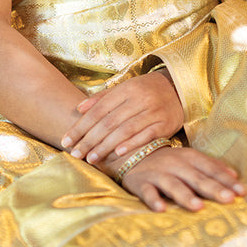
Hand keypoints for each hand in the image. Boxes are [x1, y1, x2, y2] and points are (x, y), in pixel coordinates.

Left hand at [60, 71, 183, 163]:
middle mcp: (139, 99)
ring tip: (91, 159)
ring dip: (106, 146)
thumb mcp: (125, 89)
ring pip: (125, 130)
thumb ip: (102, 98)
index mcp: (127, 89)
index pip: (98, 110)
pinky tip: (117, 154)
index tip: (67, 140)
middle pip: (109, 122)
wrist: (179, 88)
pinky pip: (146, 135)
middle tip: (75, 154)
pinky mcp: (165, 123)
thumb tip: (79, 109)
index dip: (81, 126)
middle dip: (90, 139)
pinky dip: (131, 144)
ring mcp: (153, 111)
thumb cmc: (146, 91)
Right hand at [116, 146, 246, 212]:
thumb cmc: (169, 161)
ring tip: (199, 207)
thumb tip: (235, 176)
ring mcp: (158, 174)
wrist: (133, 153)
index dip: (226, 180)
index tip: (242, 192)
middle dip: (213, 189)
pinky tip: (161, 209)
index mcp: (190, 158)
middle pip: (197, 178)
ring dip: (186, 196)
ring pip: (173, 185)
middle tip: (229, 199)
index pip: (211, 169)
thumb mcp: (190, 159)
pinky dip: (154, 200)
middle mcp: (176, 164)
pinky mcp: (141, 183)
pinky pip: (147, 192)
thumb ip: (211, 167)